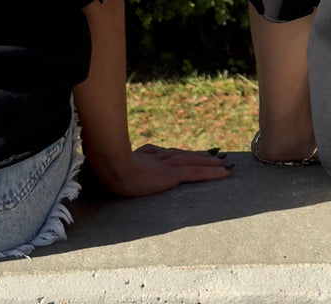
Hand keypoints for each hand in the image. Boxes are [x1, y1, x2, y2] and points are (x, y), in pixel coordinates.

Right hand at [91, 144, 231, 196]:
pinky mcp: (172, 174)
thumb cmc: (104, 170)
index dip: (180, 154)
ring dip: (210, 162)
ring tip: (224, 162)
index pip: (168, 154)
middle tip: (216, 155)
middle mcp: (158, 158)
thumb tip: (109, 167)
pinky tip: (225, 172)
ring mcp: (166, 165)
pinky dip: (213, 172)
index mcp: (144, 156)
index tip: (190, 154)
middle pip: (183, 155)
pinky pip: (197, 173)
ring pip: (193, 162)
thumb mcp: (109, 168)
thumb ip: (114, 166)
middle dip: (199, 156)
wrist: (109, 169)